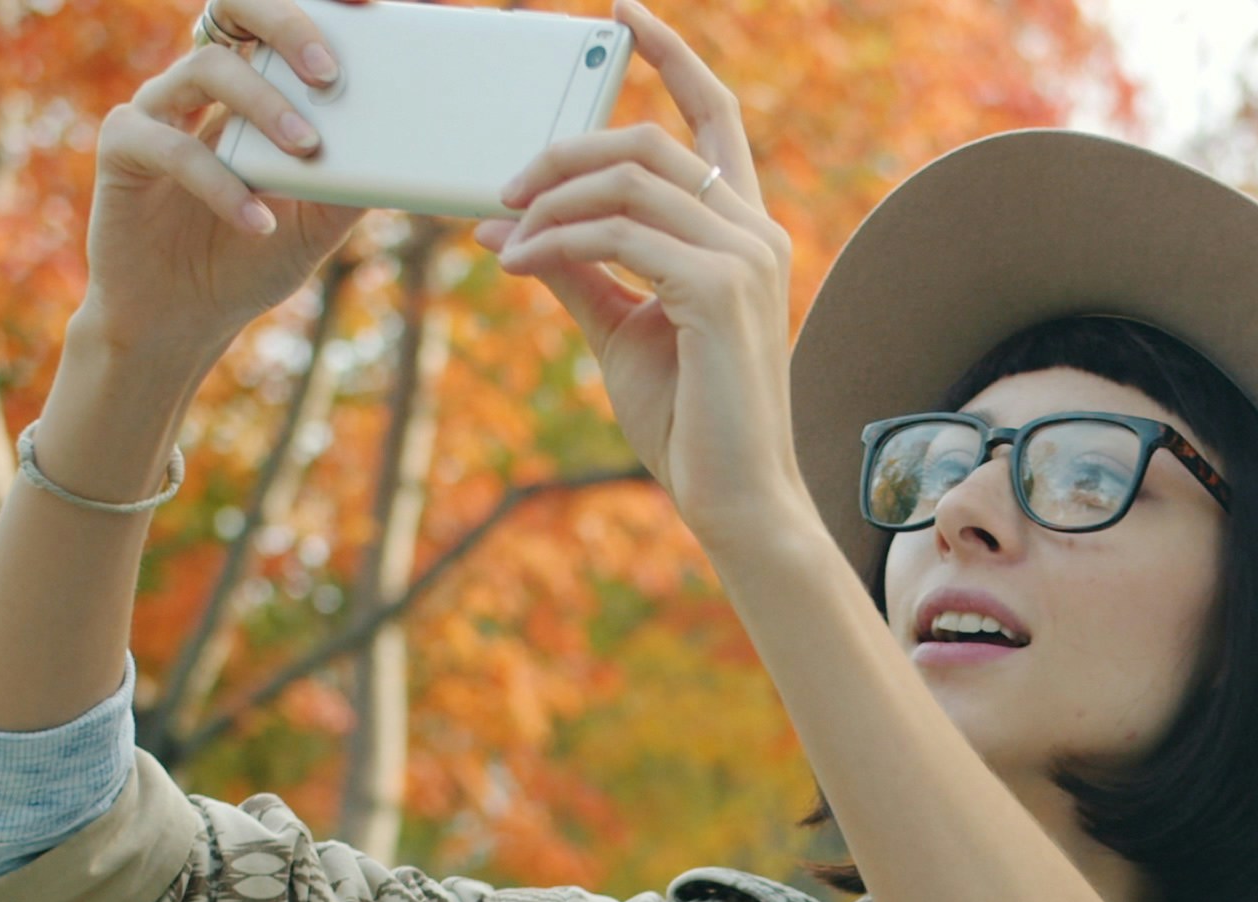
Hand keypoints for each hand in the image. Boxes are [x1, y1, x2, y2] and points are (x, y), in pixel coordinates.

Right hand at [83, 0, 374, 360]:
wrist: (183, 319)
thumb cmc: (252, 258)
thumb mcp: (319, 224)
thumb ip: (352, 184)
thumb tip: (403, 150)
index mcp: (252, 85)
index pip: (278, 21)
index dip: (315, 4)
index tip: (367, 7)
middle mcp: (202, 85)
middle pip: (235, 11)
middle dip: (287, 26)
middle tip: (330, 74)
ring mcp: (158, 110)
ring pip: (207, 70)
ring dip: (264, 105)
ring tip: (306, 150)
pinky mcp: (121, 149)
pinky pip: (171, 148)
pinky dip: (222, 185)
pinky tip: (259, 222)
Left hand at [476, 0, 800, 536]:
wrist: (732, 497)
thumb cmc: (686, 419)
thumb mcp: (619, 327)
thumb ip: (578, 268)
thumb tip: (506, 225)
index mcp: (744, 230)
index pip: (714, 116)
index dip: (672, 55)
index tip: (623, 15)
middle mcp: (755, 231)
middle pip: (648, 141)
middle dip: (565, 149)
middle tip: (503, 187)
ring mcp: (743, 258)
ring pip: (627, 181)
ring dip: (548, 199)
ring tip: (502, 233)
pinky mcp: (717, 291)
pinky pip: (615, 236)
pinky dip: (554, 241)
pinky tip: (518, 262)